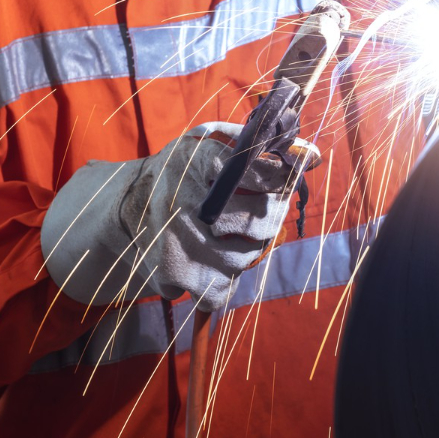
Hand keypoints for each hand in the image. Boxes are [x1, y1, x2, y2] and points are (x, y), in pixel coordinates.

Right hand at [40, 121, 301, 310]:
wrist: (124, 204)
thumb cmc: (179, 172)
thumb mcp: (212, 144)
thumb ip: (260, 148)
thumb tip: (313, 156)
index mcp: (206, 162)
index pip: (271, 176)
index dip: (280, 182)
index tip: (275, 185)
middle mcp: (195, 203)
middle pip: (264, 224)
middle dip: (266, 221)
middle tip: (253, 215)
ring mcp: (184, 244)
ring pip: (246, 260)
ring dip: (244, 251)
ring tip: (225, 236)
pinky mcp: (175, 276)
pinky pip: (219, 293)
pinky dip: (219, 282)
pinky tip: (208, 262)